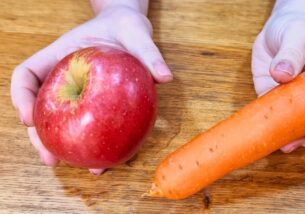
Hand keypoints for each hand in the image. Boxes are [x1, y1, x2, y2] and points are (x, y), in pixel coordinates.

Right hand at [11, 5, 171, 174]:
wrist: (131, 30)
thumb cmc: (126, 27)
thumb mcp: (136, 34)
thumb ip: (148, 53)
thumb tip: (165, 77)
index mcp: (59, 55)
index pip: (27, 75)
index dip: (21, 97)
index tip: (29, 118)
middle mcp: (62, 76)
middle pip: (38, 107)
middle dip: (40, 135)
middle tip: (50, 157)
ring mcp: (76, 91)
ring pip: (59, 121)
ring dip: (63, 145)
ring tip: (76, 164)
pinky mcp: (94, 103)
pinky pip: (86, 122)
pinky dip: (90, 140)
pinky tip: (103, 157)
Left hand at [252, 13, 304, 152]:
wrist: (276, 30)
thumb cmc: (296, 29)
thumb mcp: (298, 36)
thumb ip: (291, 53)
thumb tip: (281, 74)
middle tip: (293, 143)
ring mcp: (294, 101)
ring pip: (297, 129)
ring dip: (290, 140)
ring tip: (281, 144)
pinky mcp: (273, 100)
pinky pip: (274, 119)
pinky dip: (271, 129)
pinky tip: (265, 133)